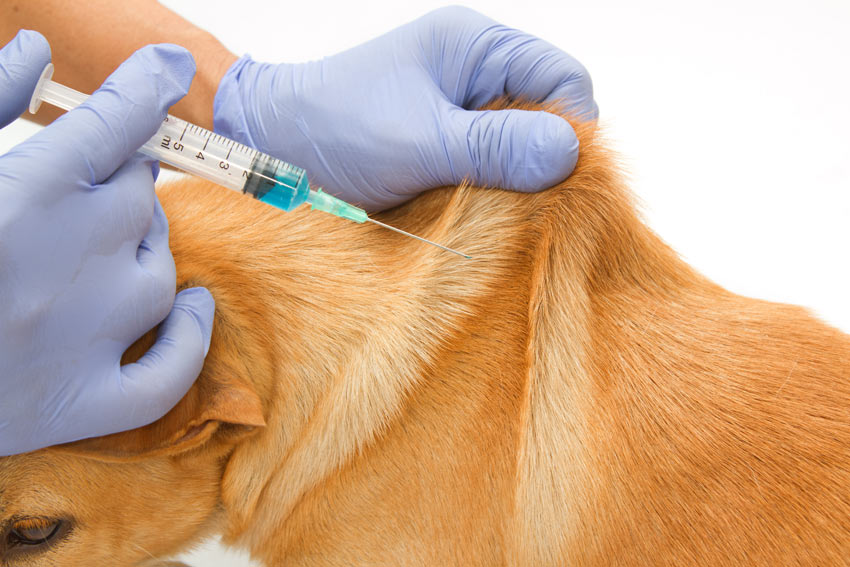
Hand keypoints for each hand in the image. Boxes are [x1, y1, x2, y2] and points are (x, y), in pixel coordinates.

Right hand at [0, 31, 214, 455]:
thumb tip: (37, 51)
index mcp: (24, 195)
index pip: (115, 124)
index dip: (145, 87)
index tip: (167, 64)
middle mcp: (64, 261)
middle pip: (141, 197)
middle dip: (121, 183)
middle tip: (86, 192)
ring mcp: (78, 339)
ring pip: (160, 272)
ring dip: (143, 251)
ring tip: (99, 250)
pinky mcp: (77, 404)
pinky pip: (169, 373)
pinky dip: (189, 340)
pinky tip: (191, 309)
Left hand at [213, 6, 596, 210]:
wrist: (272, 149)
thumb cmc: (333, 128)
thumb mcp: (419, 139)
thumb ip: (494, 146)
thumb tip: (573, 153)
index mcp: (475, 46)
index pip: (563, 79)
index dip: (572, 129)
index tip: (560, 180)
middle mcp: (475, 73)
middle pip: (549, 115)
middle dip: (546, 160)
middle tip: (530, 205)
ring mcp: (461, 111)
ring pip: (523, 148)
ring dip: (518, 183)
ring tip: (498, 213)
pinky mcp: (447, 145)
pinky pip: (493, 169)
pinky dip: (494, 194)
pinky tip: (480, 215)